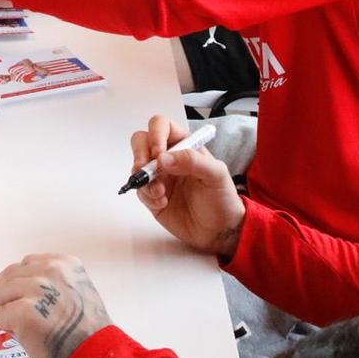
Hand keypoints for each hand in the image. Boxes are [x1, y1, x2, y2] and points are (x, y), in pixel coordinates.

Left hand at [0, 254, 113, 357]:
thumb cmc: (86, 334)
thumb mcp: (76, 293)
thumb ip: (52, 285)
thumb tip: (19, 290)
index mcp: (66, 264)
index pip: (27, 264)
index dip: (16, 280)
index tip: (11, 292)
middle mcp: (51, 270)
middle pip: (10, 274)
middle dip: (4, 293)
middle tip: (2, 309)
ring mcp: (37, 289)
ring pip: (1, 292)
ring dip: (7, 310)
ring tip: (22, 326)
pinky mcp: (24, 311)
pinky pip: (1, 315)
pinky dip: (7, 327)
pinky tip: (24, 336)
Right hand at [131, 115, 244, 258]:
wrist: (219, 231)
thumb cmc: (222, 199)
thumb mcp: (216, 175)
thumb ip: (192, 161)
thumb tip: (163, 158)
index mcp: (185, 145)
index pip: (162, 126)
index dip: (156, 135)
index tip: (159, 154)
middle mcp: (169, 158)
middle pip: (141, 141)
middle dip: (139, 154)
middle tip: (145, 170)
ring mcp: (159, 176)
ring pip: (137, 166)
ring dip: (144, 179)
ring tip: (161, 194)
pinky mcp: (152, 196)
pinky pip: (140, 190)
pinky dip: (147, 196)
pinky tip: (163, 203)